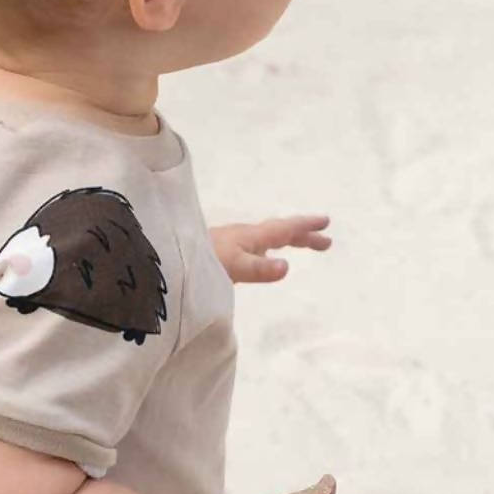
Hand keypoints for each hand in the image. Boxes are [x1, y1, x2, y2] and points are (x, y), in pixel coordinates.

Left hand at [208, 215, 331, 283]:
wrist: (167, 260)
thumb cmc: (199, 262)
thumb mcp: (231, 267)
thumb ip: (258, 269)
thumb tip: (287, 267)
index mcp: (251, 237)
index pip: (285, 229)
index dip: (306, 227)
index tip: (327, 223)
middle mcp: (244, 237)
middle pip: (280, 233)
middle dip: (303, 235)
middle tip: (326, 242)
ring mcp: (233, 244)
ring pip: (267, 239)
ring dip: (287, 240)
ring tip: (301, 245)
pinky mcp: (222, 254)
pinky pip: (255, 248)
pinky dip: (269, 249)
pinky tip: (261, 258)